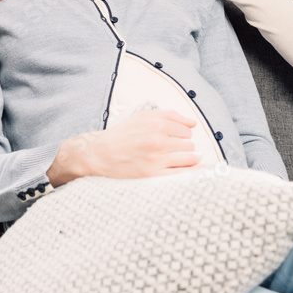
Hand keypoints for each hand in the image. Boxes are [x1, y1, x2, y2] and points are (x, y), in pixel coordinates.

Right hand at [47, 110, 205, 186]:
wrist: (98, 155)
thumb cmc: (120, 136)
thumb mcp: (142, 117)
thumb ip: (169, 116)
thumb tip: (192, 123)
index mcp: (156, 124)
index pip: (187, 129)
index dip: (183, 134)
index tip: (176, 138)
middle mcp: (157, 141)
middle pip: (189, 144)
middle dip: (184, 146)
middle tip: (172, 150)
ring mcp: (156, 160)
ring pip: (189, 157)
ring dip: (188, 158)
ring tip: (178, 160)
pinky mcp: (152, 176)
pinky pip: (182, 174)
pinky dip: (192, 172)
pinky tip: (194, 170)